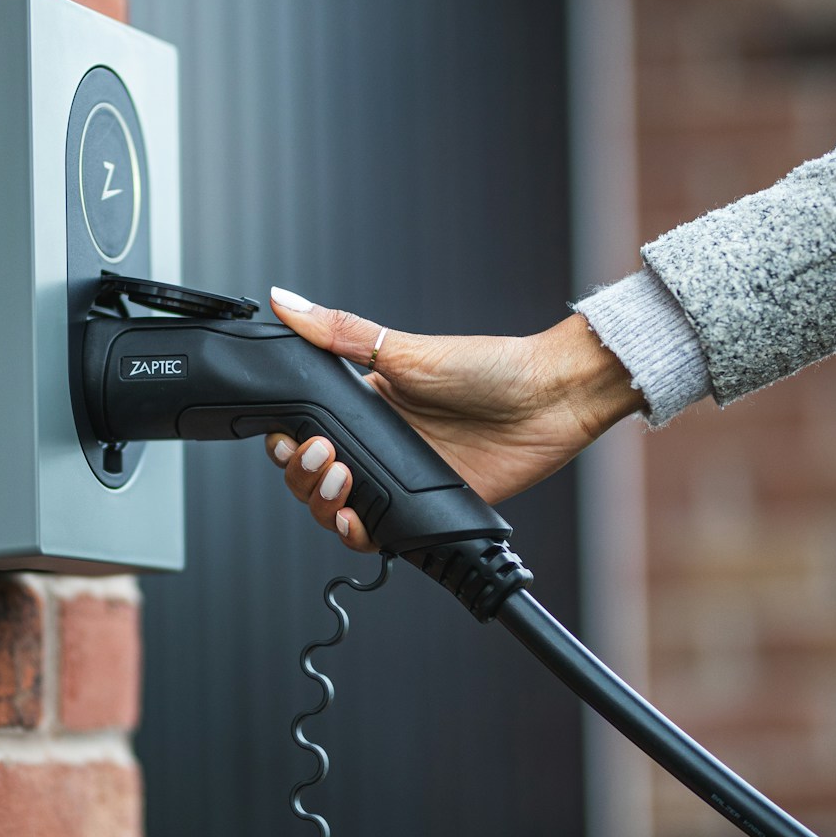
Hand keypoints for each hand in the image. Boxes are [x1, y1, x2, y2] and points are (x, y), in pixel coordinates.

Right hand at [264, 286, 644, 551]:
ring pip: (338, 510)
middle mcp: (378, 445)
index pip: (305, 432)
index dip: (286, 443)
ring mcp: (401, 480)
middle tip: (323, 458)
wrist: (549, 401)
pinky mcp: (427, 511)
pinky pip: (380, 535)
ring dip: (324, 505)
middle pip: (312, 478)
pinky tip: (357, 522)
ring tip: (341, 484)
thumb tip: (286, 301)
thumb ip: (341, 332)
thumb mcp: (406, 347)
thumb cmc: (490, 368)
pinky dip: (359, 535)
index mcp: (365, 405)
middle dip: (302, 475)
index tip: (288, 440)